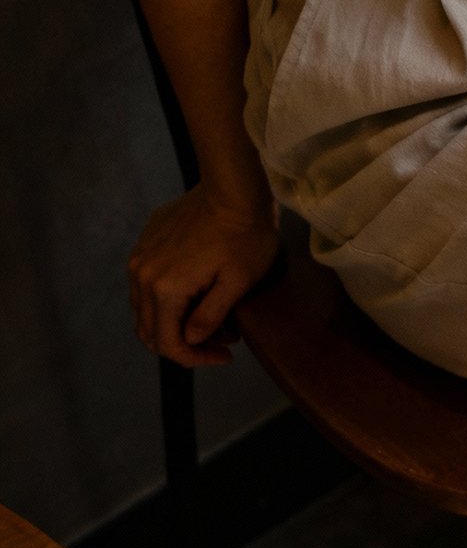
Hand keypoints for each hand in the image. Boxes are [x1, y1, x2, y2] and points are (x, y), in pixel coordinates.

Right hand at [127, 184, 279, 366]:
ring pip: (145, 308)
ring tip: (212, 318)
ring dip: (173, 322)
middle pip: (149, 330)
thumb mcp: (237, 283)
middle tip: (219, 342)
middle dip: (184, 344)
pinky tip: (198, 291)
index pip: (167, 344)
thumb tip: (192, 338)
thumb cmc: (245, 236)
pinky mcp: (146, 242)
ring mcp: (140, 257)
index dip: (195, 359)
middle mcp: (142, 275)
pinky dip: (167, 298)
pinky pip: (146, 282)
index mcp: (165, 290)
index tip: (225, 355)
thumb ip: (211, 316)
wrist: (232, 188)